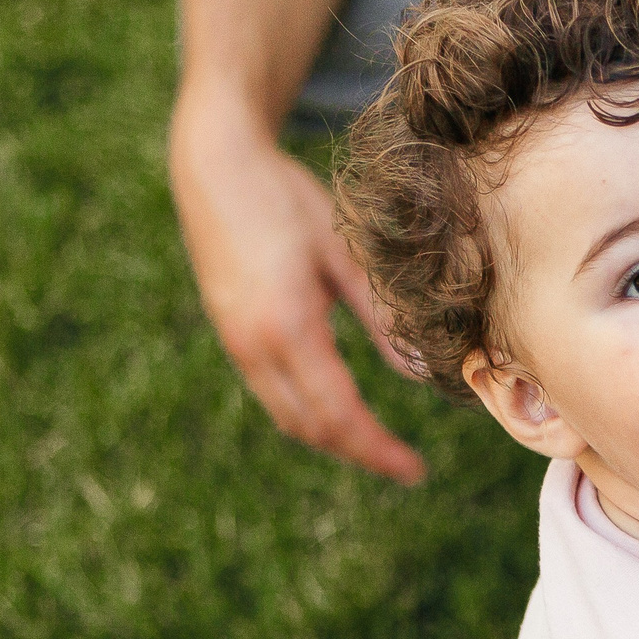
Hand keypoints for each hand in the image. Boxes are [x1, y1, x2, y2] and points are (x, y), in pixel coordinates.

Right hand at [168, 99, 425, 484]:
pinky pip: (272, 395)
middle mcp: (255, 347)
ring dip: (333, 440)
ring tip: (378, 448)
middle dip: (359, 454)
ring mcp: (237, 344)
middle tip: (405, 468)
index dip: (378, 450)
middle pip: (311, 429)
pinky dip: (309, 415)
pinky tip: (339, 412)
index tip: (414, 471)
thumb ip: (382, 318)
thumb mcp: (345, 255)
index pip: (339, 415)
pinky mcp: (232, 335)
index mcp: (288, 329)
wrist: (215, 167)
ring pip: (287, 418)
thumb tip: (423, 375)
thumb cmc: (287, 200)